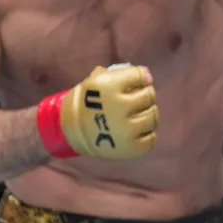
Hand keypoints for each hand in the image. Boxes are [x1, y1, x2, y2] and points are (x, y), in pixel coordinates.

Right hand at [37, 63, 158, 159]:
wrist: (68, 130)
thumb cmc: (87, 101)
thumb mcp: (96, 81)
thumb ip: (120, 75)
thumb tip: (147, 75)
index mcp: (110, 87)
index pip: (141, 76)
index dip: (143, 77)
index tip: (142, 81)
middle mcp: (119, 107)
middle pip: (149, 96)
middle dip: (146, 95)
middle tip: (140, 98)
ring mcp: (126, 130)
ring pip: (153, 117)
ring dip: (149, 113)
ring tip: (140, 114)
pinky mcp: (129, 148)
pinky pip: (151, 139)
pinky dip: (148, 134)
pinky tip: (139, 130)